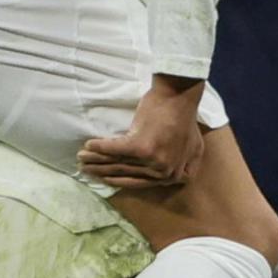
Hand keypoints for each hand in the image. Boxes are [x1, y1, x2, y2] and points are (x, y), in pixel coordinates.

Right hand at [78, 76, 205, 188]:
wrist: (179, 96)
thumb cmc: (185, 118)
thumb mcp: (195, 148)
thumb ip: (187, 166)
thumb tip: (176, 181)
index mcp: (173, 176)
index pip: (141, 181)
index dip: (119, 180)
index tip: (105, 177)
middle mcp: (163, 173)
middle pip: (126, 173)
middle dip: (102, 171)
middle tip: (86, 169)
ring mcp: (152, 161)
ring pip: (118, 162)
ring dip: (96, 160)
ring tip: (82, 158)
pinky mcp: (141, 148)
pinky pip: (114, 150)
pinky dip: (99, 147)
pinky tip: (88, 146)